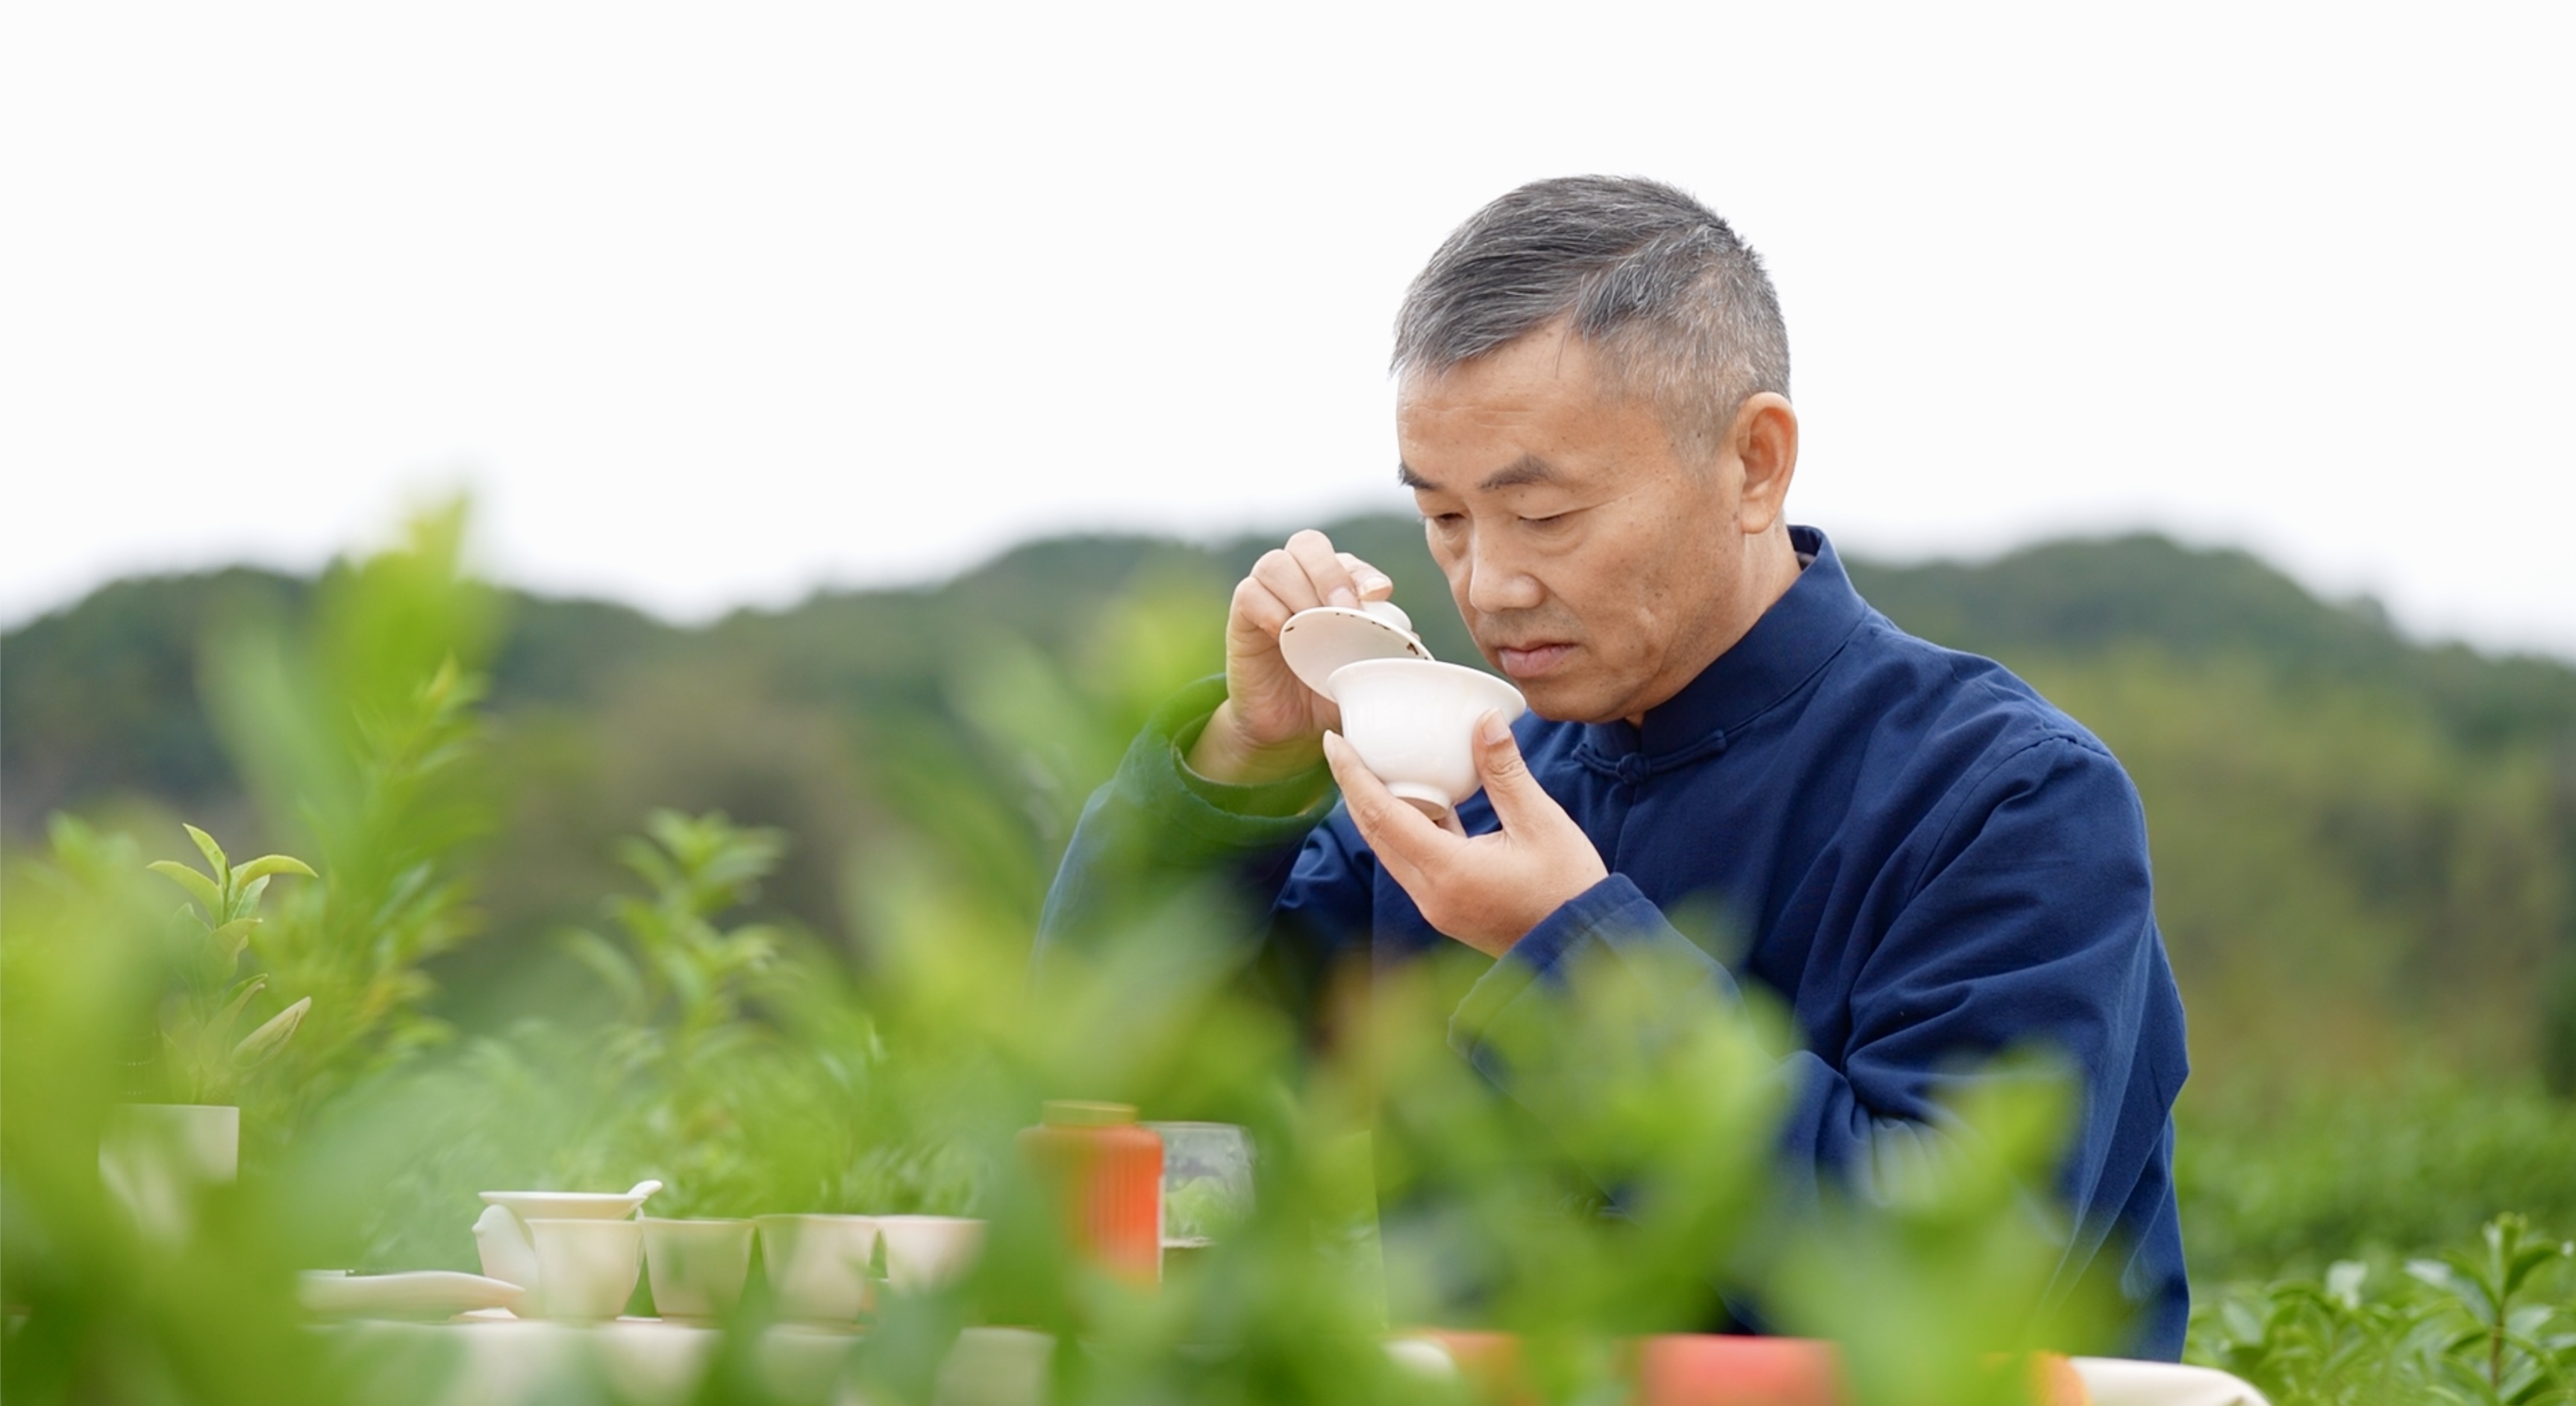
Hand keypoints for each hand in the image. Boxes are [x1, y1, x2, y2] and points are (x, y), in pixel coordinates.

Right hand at [1187, 528, 1394, 783]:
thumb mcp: (1366, 670)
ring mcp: (1266, 594)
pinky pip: (1249, 594)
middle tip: (1345, 606)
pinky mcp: (1241, 617)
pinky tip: (1285, 634)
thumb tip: (1415, 636)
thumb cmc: (1330, 692)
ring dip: (1299, 589)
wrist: (1290, 730)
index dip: (1363, 571)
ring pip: (1275, 563)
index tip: (1381, 594)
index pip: (1346, 559)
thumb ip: (1387, 649)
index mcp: (1332, 585)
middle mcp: (1297, 580)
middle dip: (1329, 570)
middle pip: (1306, 543)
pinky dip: (1270, 609)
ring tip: (1314, 622)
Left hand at [1322, 710, 1608, 956]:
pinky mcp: (1448, 907)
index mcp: (1447, 871)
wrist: (1582, 945)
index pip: (1381, 815)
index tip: (1333, 740)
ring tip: (1372, 767)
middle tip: (1343, 745)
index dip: (1352, 775)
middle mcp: (1431, 893)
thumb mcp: (1541, 822)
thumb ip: (1505, 771)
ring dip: (1377, 810)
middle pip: (1374, 833)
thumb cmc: (1569, 887)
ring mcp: (1436, 904)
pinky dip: (1406, 829)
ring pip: (1390, 849)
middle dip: (1353, 788)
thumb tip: (1484, 718)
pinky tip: (1417, 799)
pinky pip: (1413, 861)